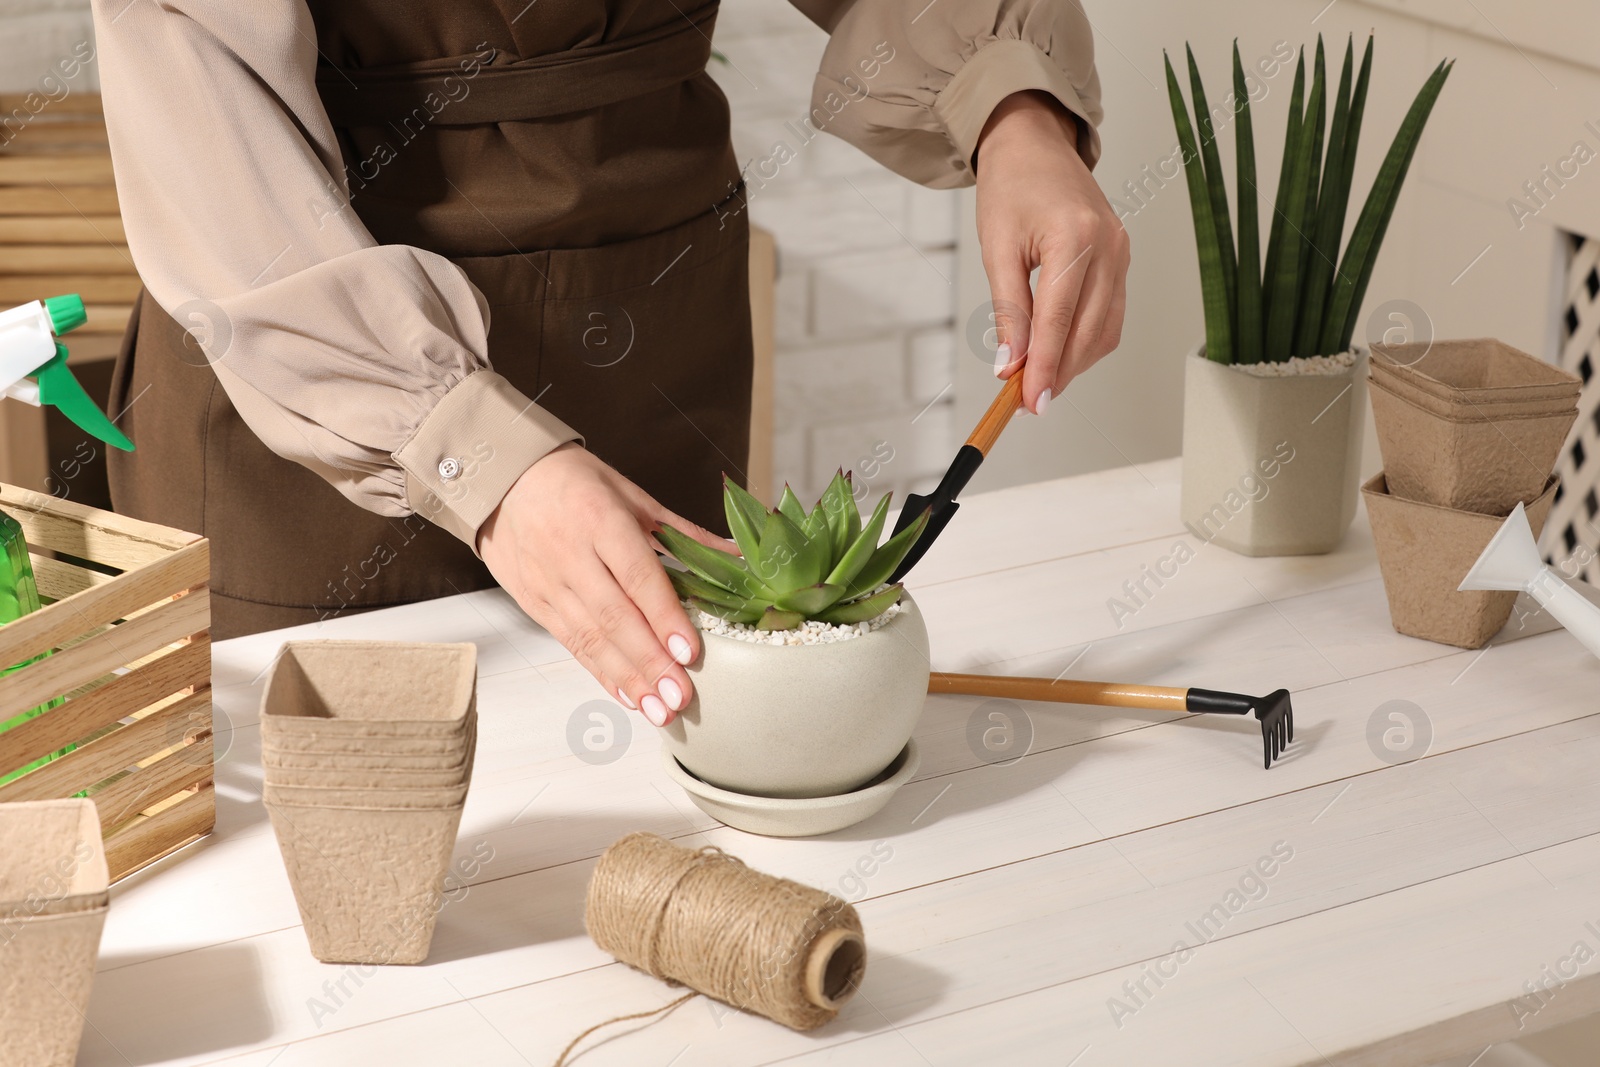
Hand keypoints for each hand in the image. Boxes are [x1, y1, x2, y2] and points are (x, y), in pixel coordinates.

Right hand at [479, 443, 730, 726]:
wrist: (501, 479)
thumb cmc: (573, 481)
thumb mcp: (632, 495)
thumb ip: (684, 532)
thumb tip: (737, 555)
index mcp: (601, 519)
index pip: (637, 576)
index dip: (663, 616)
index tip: (688, 651)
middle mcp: (571, 554)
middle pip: (614, 617)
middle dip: (650, 662)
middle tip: (680, 695)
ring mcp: (548, 582)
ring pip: (591, 638)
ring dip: (627, 678)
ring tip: (659, 708)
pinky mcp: (534, 603)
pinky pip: (571, 643)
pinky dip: (601, 673)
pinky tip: (627, 695)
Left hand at [975, 90, 1130, 414]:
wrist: (1033, 146)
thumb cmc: (1011, 189)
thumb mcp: (997, 249)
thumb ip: (1008, 310)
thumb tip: (1010, 364)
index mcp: (1075, 238)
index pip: (1059, 320)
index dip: (1044, 367)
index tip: (1029, 402)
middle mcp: (1109, 246)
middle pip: (1088, 332)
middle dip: (1059, 372)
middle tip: (1028, 402)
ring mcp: (1122, 252)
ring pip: (1105, 330)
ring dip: (1075, 363)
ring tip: (1040, 383)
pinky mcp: (1122, 259)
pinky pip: (1111, 314)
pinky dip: (1087, 341)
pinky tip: (1060, 354)